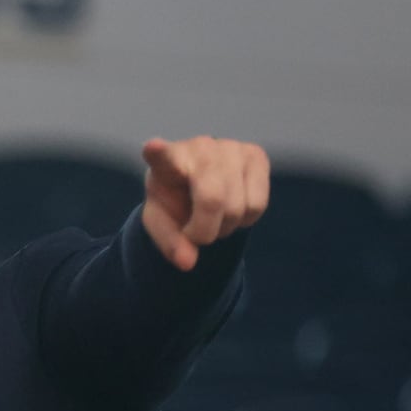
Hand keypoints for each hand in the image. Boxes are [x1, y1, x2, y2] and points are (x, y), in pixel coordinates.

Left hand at [140, 137, 269, 271]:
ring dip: (225, 226)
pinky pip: (257, 205)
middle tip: (196, 232)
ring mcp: (231, 148)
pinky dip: (245, 219)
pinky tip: (232, 207)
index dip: (158, 152)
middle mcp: (199, 147)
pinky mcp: (256, 155)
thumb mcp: (162, 225)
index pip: (161, 155)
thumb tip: (187, 262)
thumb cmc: (174, 203)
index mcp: (165, 161)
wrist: (198, 186)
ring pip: (238, 207)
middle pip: (212, 200)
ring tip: (213, 216)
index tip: (152, 147)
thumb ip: (170, 243)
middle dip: (205, 230)